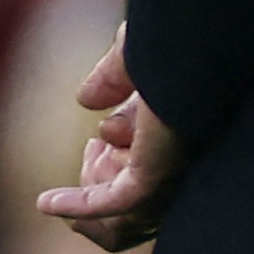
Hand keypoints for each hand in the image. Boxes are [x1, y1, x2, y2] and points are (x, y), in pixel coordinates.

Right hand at [36, 36, 188, 250]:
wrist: (206, 44)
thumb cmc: (187, 43)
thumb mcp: (138, 59)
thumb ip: (113, 77)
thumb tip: (86, 101)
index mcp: (193, 139)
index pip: (155, 175)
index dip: (118, 162)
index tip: (100, 138)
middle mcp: (187, 164)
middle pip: (138, 201)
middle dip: (105, 177)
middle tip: (94, 147)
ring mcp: (171, 176)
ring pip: (120, 210)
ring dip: (91, 186)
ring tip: (91, 151)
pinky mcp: (152, 180)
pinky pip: (107, 205)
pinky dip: (75, 206)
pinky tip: (47, 202)